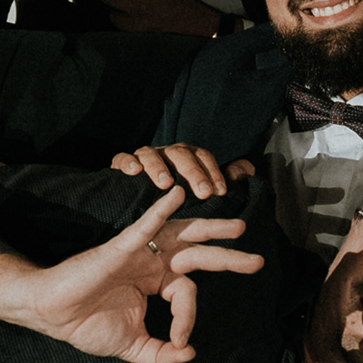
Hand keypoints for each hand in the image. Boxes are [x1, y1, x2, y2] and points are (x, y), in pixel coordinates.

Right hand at [0, 177, 262, 362]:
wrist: (53, 315)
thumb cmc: (86, 325)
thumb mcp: (131, 346)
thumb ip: (160, 354)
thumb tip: (188, 356)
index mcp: (156, 283)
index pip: (187, 294)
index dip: (189, 318)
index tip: (180, 340)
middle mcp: (152, 264)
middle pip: (198, 255)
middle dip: (229, 257)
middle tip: (258, 261)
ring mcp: (138, 253)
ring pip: (182, 236)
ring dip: (211, 228)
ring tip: (239, 227)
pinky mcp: (120, 248)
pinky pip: (145, 226)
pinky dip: (161, 210)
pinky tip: (176, 195)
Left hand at [83, 0, 236, 36]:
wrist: (200, 27)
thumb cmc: (186, 4)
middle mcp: (138, 4)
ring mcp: (137, 22)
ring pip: (112, 15)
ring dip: (107, 10)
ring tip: (104, 7)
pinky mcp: (139, 36)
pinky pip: (122, 29)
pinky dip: (119, 25)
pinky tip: (120, 23)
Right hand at [109, 142, 252, 202]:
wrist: (140, 208)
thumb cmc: (177, 198)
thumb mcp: (202, 191)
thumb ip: (225, 180)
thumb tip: (240, 172)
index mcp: (188, 158)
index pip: (204, 157)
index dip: (213, 172)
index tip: (221, 192)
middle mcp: (167, 155)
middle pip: (181, 154)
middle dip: (193, 172)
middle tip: (203, 193)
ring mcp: (144, 158)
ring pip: (151, 154)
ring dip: (159, 167)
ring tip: (166, 184)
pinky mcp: (122, 165)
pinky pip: (122, 159)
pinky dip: (127, 163)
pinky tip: (135, 172)